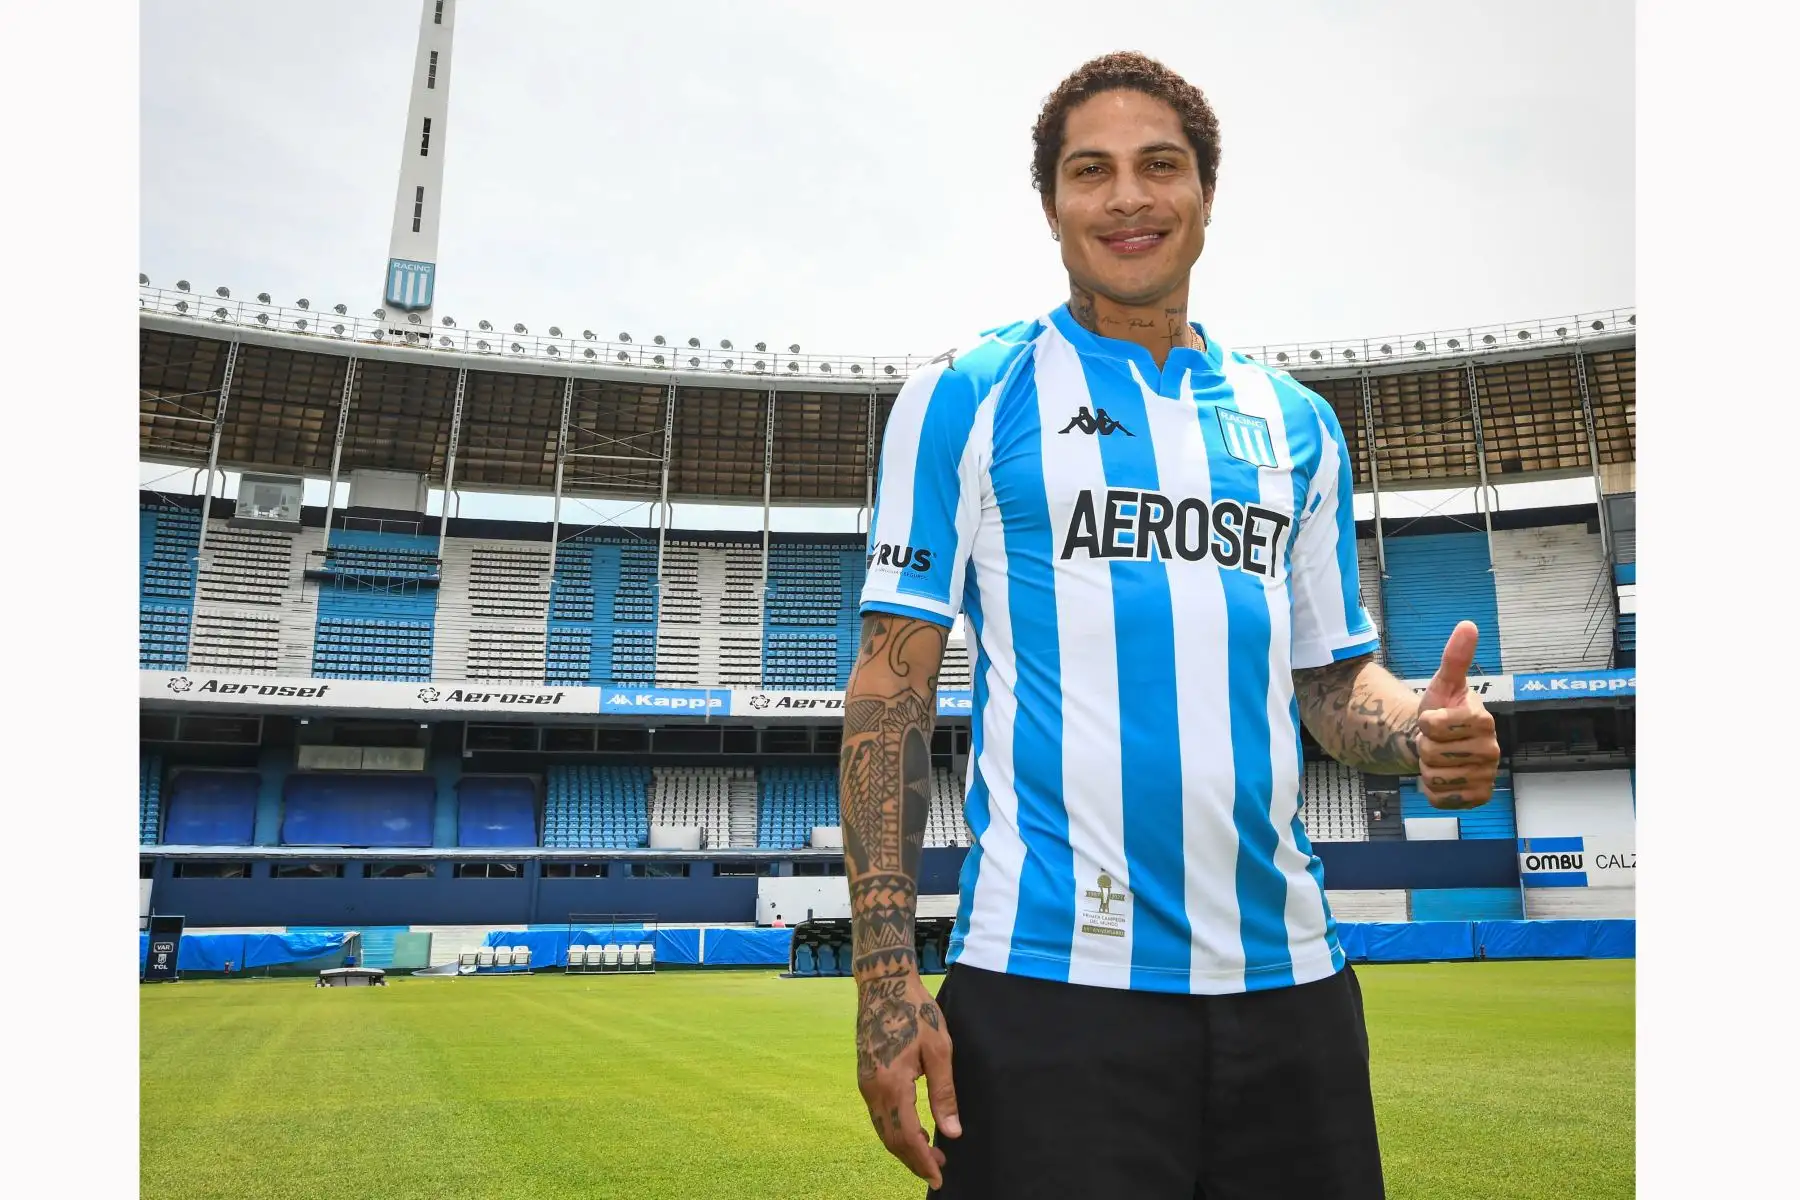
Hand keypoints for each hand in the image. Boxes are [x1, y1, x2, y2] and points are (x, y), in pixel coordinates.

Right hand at [857, 971, 958, 1188]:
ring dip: (904, 1145)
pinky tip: (914, 1128)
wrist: (883, 983)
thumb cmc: (915, 1011)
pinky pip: (878, 1114)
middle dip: (914, 1159)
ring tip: (930, 1152)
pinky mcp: (865, 1076)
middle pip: (891, 1139)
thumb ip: (944, 1093)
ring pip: (882, 1129)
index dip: (923, 1160)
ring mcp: (865, 1083)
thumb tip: (952, 1133)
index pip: (907, 1136)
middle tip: (938, 1170)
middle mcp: (872, 1089)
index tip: (938, 1177)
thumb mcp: (939, 1050)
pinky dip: (895, 1129)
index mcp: (892, 1085)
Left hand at [1415, 621, 1501, 809]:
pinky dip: (1432, 790)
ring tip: (1439, 757)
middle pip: (1431, 753)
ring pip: (1433, 777)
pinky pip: (1439, 798)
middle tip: (1436, 740)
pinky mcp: (1479, 798)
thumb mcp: (1443, 683)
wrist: (1437, 744)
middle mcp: (1492, 750)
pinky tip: (1443, 776)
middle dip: (1424, 746)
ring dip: (1427, 767)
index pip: (1432, 725)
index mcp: (1483, 720)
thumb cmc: (1440, 710)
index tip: (1433, 719)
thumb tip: (1468, 625)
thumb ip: (1455, 657)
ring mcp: (1487, 776)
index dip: (1423, 722)